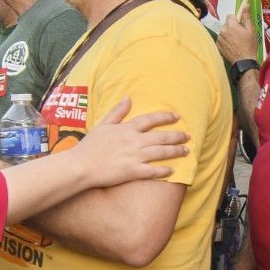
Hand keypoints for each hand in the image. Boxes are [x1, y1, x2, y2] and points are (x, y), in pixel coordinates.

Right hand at [69, 98, 188, 188]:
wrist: (80, 166)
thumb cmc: (90, 146)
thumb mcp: (103, 125)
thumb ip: (117, 112)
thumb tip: (128, 98)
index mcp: (127, 129)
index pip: (150, 119)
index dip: (165, 117)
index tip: (177, 117)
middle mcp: (133, 141)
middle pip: (161, 137)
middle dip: (177, 136)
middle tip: (188, 136)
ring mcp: (134, 157)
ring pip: (160, 153)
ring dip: (175, 151)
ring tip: (186, 151)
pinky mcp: (132, 172)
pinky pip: (152, 171)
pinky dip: (163, 170)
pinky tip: (173, 170)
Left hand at [217, 9, 257, 65]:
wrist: (243, 61)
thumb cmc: (249, 45)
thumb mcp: (251, 30)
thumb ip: (247, 17)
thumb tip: (246, 5)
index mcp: (231, 25)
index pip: (230, 16)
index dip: (236, 20)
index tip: (241, 25)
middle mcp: (223, 30)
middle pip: (227, 24)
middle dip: (232, 27)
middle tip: (240, 35)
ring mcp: (219, 38)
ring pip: (224, 32)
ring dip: (228, 34)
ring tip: (236, 42)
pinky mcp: (217, 45)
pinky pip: (221, 39)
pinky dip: (225, 41)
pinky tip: (232, 46)